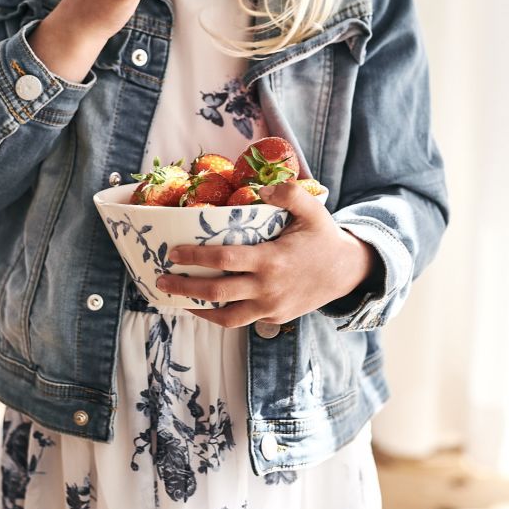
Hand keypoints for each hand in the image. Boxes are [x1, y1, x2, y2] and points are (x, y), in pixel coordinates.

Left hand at [156, 182, 379, 327]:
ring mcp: (271, 308)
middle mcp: (268, 288)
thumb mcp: (312, 209)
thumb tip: (260, 189)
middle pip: (218, 294)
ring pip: (226, 318)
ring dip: (197, 309)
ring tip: (177, 298)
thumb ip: (288, 194)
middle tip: (161, 278)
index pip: (225, 260)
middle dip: (185, 287)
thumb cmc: (324, 237)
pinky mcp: (274, 318)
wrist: (348, 272)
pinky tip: (205, 304)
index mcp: (272, 260)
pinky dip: (219, 315)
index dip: (196, 257)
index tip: (173, 251)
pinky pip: (241, 320)